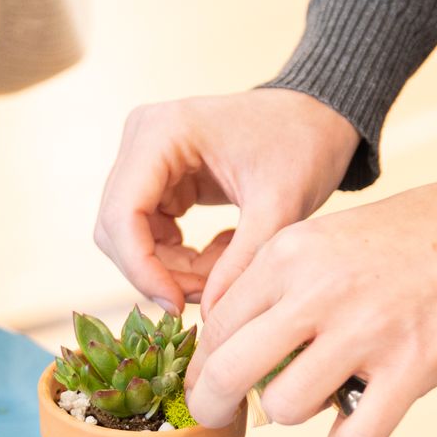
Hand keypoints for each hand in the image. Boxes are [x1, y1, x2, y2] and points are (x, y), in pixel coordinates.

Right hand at [94, 89, 359, 315]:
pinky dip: (178, 256)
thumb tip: (208, 318)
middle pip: (118, 228)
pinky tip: (222, 252)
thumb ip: (242, 262)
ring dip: (169, 267)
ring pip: (130, 235)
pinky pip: (149, 231)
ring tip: (222, 274)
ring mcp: (145, 156)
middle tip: (208, 295)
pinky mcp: (157, 176)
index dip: (141, 268)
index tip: (177, 304)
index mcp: (162, 132)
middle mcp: (141, 138)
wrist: (319, 118)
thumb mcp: (281, 206)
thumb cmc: (304, 146)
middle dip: (158, 272)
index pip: (122, 214)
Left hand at [184, 158, 436, 436]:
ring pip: (284, 409)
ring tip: (325, 394)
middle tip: (222, 419)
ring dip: (298, 415)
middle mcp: (317, 290)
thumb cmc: (408, 239)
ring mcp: (365, 332)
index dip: (203, 364)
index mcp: (288, 254)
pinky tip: (356, 427)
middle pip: (228, 371)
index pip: (214, 325)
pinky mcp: (412, 369)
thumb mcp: (326, 239)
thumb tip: (229, 353)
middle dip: (213, 406)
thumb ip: (278, 288)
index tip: (212, 382)